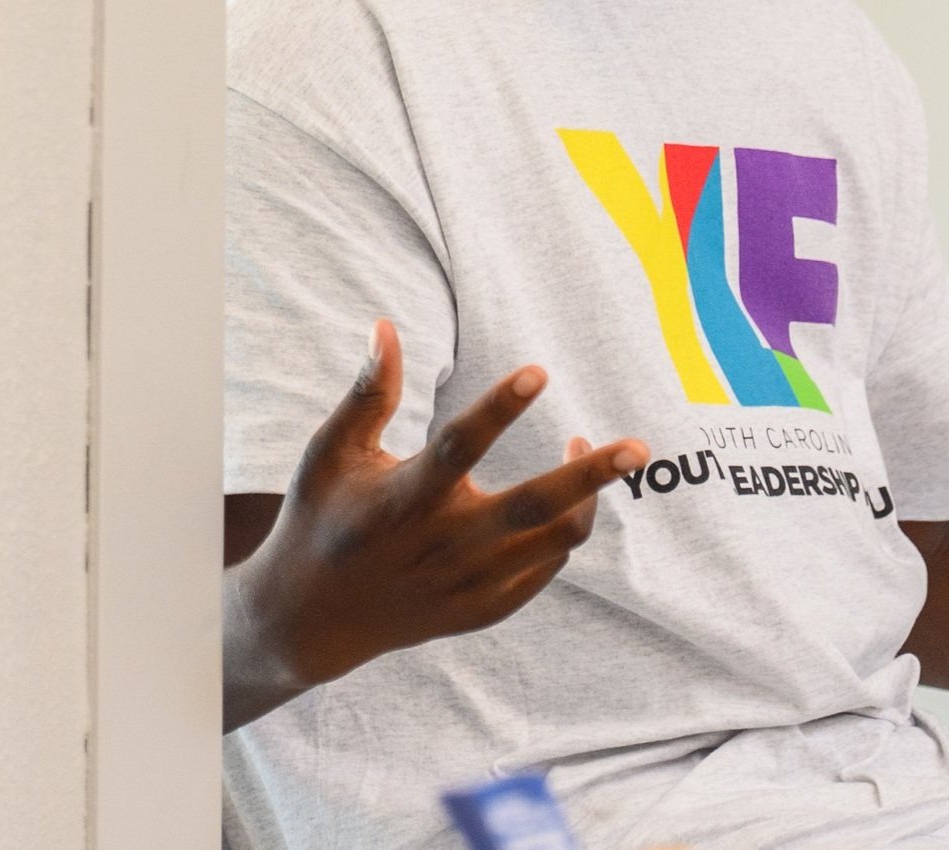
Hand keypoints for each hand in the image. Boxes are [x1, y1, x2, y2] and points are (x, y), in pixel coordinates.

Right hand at [233, 320, 646, 697]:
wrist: (307, 622)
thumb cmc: (320, 519)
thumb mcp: (331, 454)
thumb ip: (368, 394)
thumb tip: (386, 325)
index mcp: (403, 500)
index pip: (460, 447)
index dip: (500, 408)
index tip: (540, 371)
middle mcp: (441, 546)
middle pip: (533, 508)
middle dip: (591, 476)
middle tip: (640, 447)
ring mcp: (465, 585)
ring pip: (553, 543)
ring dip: (588, 499)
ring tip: (595, 450)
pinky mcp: (479, 611)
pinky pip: (542, 571)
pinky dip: (562, 537)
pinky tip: (566, 501)